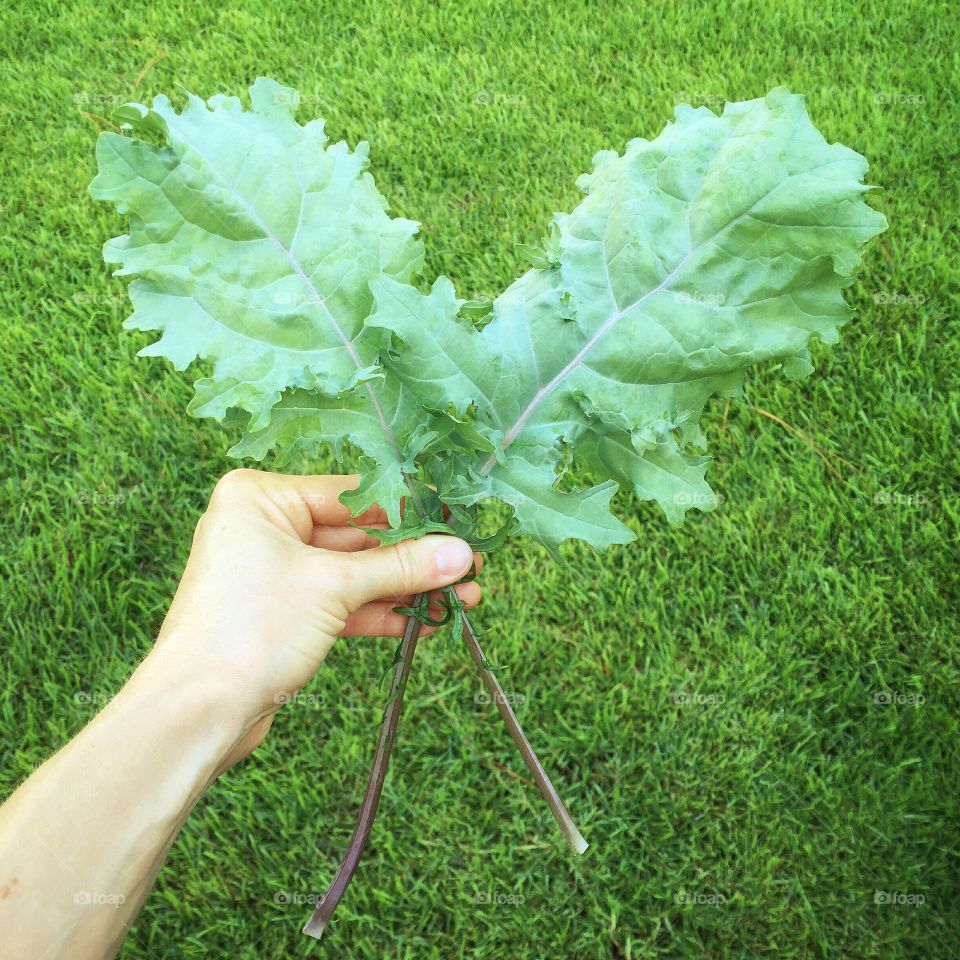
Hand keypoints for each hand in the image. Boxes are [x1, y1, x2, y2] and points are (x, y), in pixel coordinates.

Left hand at [148, 470, 480, 764]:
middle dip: (414, 556)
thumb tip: (461, 552)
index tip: (457, 522)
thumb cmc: (249, 628)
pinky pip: (341, 603)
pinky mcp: (284, 613)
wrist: (196, 712)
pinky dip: (380, 612)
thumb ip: (400, 566)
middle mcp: (265, 527)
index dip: (409, 511)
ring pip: (353, 573)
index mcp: (262, 497)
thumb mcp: (334, 587)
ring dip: (406, 587)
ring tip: (462, 598)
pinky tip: (426, 620)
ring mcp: (274, 572)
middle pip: (357, 535)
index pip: (353, 495)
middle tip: (469, 565)